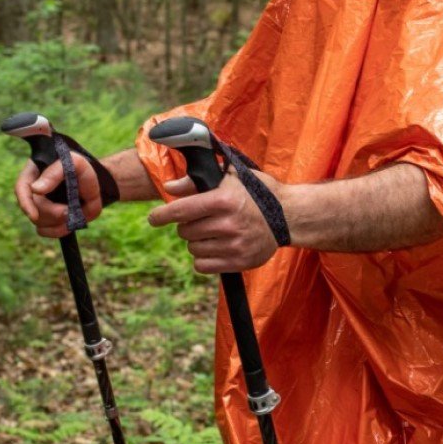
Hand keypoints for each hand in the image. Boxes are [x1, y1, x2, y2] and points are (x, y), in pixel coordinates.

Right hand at [14, 152, 103, 238]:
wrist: (95, 182)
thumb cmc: (81, 168)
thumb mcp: (72, 162)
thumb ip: (54, 172)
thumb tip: (36, 189)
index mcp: (33, 174)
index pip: (21, 188)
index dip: (25, 203)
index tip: (34, 215)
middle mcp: (33, 192)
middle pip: (33, 209)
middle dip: (51, 213)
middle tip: (68, 211)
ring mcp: (41, 207)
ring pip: (40, 223)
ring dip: (58, 222)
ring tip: (74, 212)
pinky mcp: (50, 220)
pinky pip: (49, 232)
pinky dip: (60, 230)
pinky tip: (70, 223)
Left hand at [147, 169, 281, 273]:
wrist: (289, 215)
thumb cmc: (258, 192)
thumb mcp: (231, 177)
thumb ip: (197, 182)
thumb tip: (169, 188)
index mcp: (224, 200)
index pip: (181, 210)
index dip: (161, 215)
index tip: (153, 218)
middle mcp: (228, 224)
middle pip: (185, 231)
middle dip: (186, 225)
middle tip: (200, 220)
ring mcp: (234, 245)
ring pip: (193, 249)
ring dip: (196, 242)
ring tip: (212, 233)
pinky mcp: (239, 262)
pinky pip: (203, 266)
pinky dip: (204, 259)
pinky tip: (215, 248)